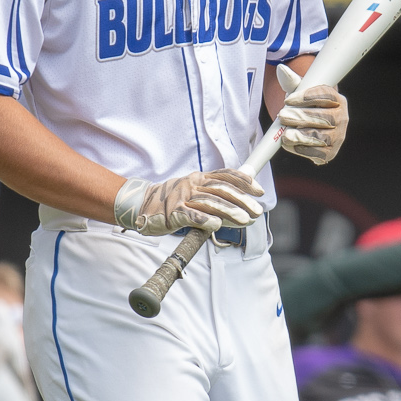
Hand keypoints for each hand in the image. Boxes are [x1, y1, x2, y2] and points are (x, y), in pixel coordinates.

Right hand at [115, 170, 261, 235]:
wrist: (141, 204)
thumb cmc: (172, 201)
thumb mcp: (194, 192)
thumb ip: (215, 197)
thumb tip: (241, 206)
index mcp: (199, 178)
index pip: (226, 176)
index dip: (244, 182)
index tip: (259, 191)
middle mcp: (192, 184)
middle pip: (222, 190)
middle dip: (242, 200)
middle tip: (257, 211)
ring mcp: (182, 198)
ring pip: (210, 202)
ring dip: (229, 211)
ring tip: (245, 219)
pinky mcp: (173, 213)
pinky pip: (191, 215)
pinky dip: (205, 219)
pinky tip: (217, 225)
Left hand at [274, 66, 347, 164]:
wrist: (308, 125)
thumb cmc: (305, 105)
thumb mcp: (300, 92)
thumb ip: (292, 82)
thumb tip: (281, 69)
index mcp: (337, 100)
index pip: (327, 96)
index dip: (308, 97)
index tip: (289, 99)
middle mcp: (342, 119)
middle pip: (326, 118)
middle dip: (303, 117)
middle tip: (283, 116)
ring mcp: (337, 137)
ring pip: (323, 137)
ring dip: (302, 135)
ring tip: (285, 134)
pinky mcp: (330, 152)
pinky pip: (319, 153)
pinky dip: (303, 149)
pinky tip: (290, 144)